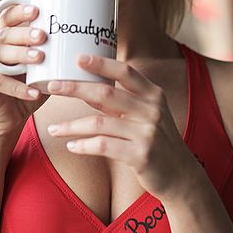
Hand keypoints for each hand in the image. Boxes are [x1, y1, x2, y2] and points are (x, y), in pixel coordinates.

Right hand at [0, 5, 49, 137]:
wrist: (6, 122)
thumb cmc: (25, 90)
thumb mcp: (37, 70)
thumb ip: (46, 54)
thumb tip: (76, 39)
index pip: (4, 18)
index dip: (18, 12)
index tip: (37, 11)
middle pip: (1, 35)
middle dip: (24, 34)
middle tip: (43, 37)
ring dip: (20, 56)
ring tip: (40, 59)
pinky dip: (17, 87)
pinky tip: (33, 92)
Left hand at [45, 54, 199, 201]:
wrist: (180, 175)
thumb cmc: (157, 141)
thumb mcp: (145, 115)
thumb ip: (120, 102)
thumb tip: (87, 87)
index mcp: (153, 94)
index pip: (125, 72)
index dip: (102, 63)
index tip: (78, 57)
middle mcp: (152, 110)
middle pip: (106, 93)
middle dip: (75, 88)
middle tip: (52, 86)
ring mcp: (147, 133)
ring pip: (99, 123)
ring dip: (72, 125)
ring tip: (52, 129)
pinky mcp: (141, 155)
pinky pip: (104, 146)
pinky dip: (84, 145)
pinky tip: (71, 146)